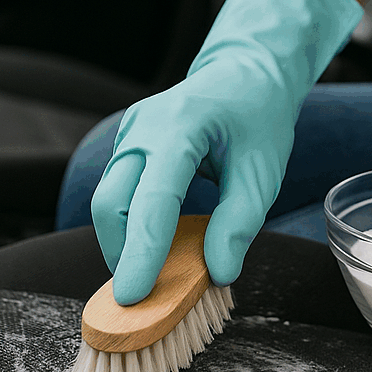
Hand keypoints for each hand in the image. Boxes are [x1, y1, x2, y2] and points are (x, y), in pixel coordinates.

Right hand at [90, 0, 361, 304]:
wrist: (244, 73)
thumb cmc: (257, 116)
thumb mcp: (263, 171)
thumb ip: (239, 222)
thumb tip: (216, 273)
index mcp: (179, 126)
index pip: (152, 200)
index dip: (142, 253)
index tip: (134, 297)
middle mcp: (143, 127)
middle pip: (111, 203)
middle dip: (123, 254)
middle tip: (144, 299)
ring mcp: (129, 134)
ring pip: (108, 201)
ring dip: (125, 242)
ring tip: (154, 275)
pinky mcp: (128, 146)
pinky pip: (117, 192)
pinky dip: (131, 226)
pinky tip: (155, 246)